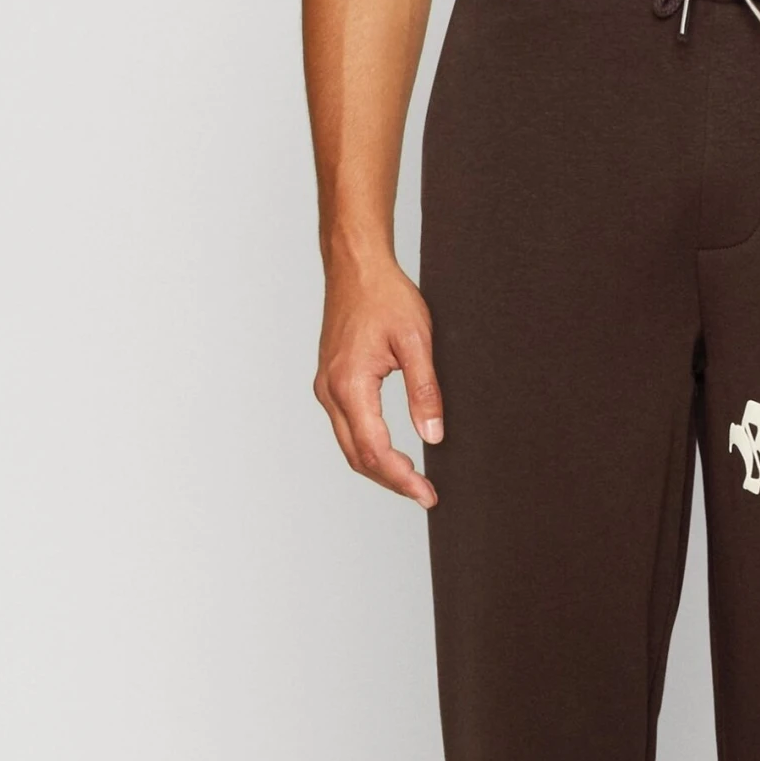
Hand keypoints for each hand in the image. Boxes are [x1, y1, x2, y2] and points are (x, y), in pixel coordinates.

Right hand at [314, 256, 442, 508]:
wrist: (356, 266)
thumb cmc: (385, 296)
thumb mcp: (417, 341)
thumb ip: (425, 391)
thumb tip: (432, 435)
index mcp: (350, 384)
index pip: (375, 450)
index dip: (402, 478)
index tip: (427, 494)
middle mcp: (330, 391)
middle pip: (358, 457)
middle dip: (392, 481)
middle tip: (425, 495)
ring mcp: (327, 388)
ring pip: (350, 446)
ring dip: (380, 468)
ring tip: (413, 480)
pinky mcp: (331, 383)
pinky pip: (347, 429)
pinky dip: (369, 448)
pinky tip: (393, 454)